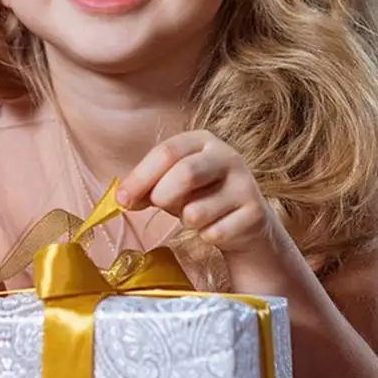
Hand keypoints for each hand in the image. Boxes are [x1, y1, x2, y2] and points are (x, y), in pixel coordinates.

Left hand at [117, 130, 274, 255]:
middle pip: (185, 173)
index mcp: (202, 141)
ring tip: (195, 215)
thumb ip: (147, 187)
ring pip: (197, 210)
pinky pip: (214, 233)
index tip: (122, 200)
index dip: (140, 177)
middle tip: (158, 206)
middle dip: (163, 196)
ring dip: (186, 220)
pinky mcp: (256, 213)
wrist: (246, 223)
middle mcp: (228, 156)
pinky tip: (216, 228)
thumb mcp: (171, 185)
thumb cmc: (200, 197)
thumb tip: (123, 198)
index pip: (166, 152)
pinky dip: (206, 236)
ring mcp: (245, 184)